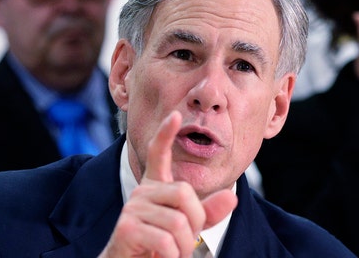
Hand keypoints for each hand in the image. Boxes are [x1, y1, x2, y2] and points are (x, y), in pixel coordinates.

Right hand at [99, 111, 237, 257]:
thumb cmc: (159, 246)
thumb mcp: (188, 228)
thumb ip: (208, 213)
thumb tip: (231, 196)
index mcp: (155, 187)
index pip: (159, 153)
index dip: (165, 133)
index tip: (174, 115)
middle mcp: (142, 192)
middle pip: (184, 193)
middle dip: (196, 221)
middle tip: (187, 240)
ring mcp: (132, 208)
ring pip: (178, 221)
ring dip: (184, 245)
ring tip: (175, 253)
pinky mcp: (126, 228)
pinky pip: (166, 241)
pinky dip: (173, 256)